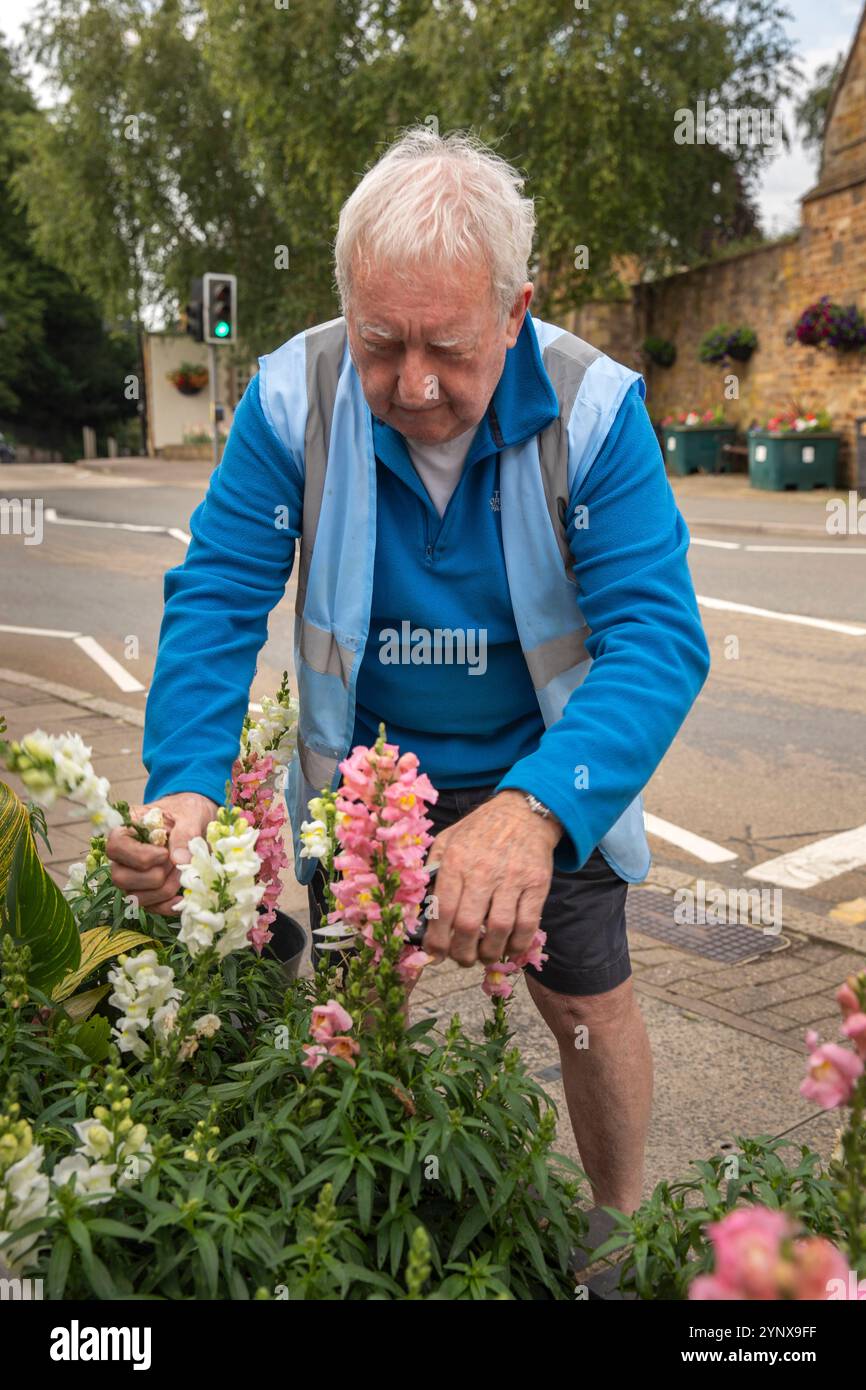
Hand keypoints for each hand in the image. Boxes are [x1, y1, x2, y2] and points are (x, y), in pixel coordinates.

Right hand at [106, 792, 218, 916]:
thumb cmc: (188, 812)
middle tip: (177, 864)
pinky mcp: (148, 892)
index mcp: (127, 830)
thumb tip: (180, 859)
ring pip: (135, 896)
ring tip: (183, 873)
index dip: (140, 856)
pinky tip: (184, 894)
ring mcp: (134, 877)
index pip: (115, 847)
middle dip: (154, 876)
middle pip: (120, 877)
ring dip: (164, 889)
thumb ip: (185, 833)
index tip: (165, 853)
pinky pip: (151, 908)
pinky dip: (169, 905)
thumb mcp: (191, 814)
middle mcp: (124, 856)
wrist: (197, 822)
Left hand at [423, 790, 561, 967]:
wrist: (524, 812)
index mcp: (455, 860)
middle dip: (462, 953)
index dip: (437, 940)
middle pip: (469, 926)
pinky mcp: (537, 884)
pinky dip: (518, 944)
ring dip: (490, 953)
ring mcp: (512, 878)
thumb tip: (421, 907)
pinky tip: (510, 948)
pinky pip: (528, 923)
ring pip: (499, 929)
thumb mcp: (447, 838)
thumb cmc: (480, 829)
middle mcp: (482, 871)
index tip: (436, 953)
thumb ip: (432, 868)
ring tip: (485, 956)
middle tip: (462, 959)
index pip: (443, 910)